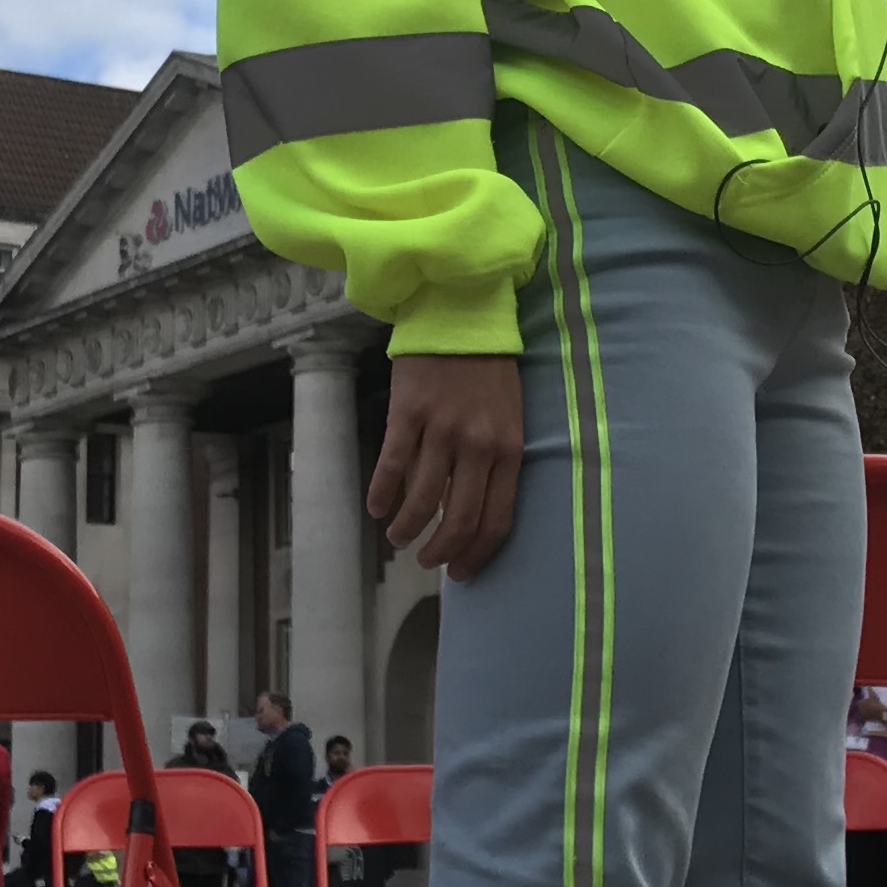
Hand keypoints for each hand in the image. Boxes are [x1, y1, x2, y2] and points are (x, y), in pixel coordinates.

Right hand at [367, 354, 523, 578]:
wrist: (461, 314)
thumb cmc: (489, 371)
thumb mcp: (510, 418)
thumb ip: (497, 463)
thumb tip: (472, 513)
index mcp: (509, 450)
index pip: (496, 521)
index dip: (476, 555)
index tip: (461, 572)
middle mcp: (477, 446)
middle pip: (458, 519)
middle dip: (440, 551)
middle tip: (427, 560)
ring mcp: (441, 430)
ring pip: (421, 499)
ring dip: (406, 528)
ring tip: (398, 537)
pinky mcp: (408, 414)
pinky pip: (392, 466)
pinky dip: (382, 494)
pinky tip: (376, 509)